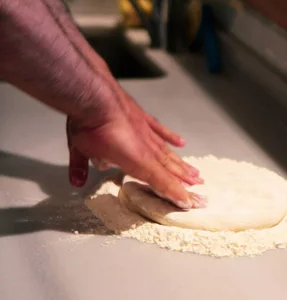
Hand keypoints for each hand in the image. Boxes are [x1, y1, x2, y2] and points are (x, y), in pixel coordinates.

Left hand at [67, 90, 205, 209]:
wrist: (95, 96)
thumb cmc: (89, 126)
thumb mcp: (81, 150)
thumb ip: (81, 166)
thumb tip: (76, 181)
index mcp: (137, 161)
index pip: (161, 182)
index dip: (174, 193)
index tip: (187, 203)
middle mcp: (147, 148)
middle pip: (169, 168)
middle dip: (183, 181)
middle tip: (197, 189)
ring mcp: (146, 131)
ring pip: (168, 152)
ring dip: (181, 164)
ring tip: (194, 173)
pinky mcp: (142, 117)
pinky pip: (161, 130)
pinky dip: (171, 137)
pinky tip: (181, 143)